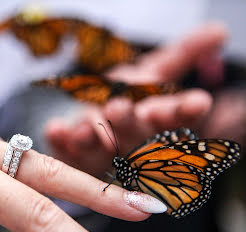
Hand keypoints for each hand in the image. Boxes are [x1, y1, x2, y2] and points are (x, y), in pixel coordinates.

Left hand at [45, 22, 225, 176]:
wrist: (90, 120)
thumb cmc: (127, 96)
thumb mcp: (153, 72)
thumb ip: (182, 54)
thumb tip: (219, 31)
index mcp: (154, 120)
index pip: (176, 116)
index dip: (186, 110)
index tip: (198, 102)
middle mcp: (131, 140)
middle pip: (135, 135)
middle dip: (128, 123)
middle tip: (118, 108)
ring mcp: (103, 152)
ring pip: (100, 148)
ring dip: (92, 137)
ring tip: (83, 128)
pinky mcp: (75, 157)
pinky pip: (68, 152)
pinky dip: (61, 141)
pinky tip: (55, 129)